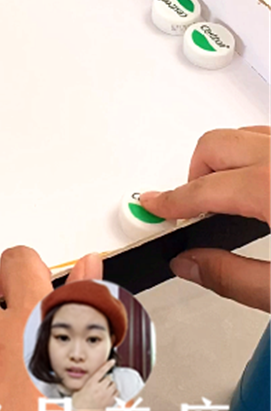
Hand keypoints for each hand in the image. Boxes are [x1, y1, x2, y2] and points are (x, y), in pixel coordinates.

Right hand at [71, 360, 117, 410]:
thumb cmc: (79, 404)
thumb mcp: (79, 390)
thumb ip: (86, 384)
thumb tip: (87, 379)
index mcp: (91, 383)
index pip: (102, 371)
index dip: (108, 365)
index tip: (112, 361)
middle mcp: (100, 388)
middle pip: (109, 378)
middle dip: (106, 380)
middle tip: (102, 383)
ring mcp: (106, 396)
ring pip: (114, 385)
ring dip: (111, 386)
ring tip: (106, 389)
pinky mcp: (110, 403)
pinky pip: (117, 394)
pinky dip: (115, 393)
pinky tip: (110, 395)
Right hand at [139, 126, 269, 310]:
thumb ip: (234, 277)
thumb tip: (190, 264)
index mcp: (270, 187)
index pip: (201, 190)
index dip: (169, 202)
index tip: (152, 205)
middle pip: (214, 146)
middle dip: (196, 176)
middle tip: (196, 210)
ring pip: (242, 133)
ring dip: (227, 160)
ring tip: (230, 196)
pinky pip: (266, 136)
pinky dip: (254, 153)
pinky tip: (259, 181)